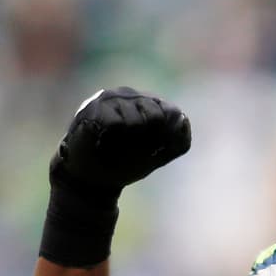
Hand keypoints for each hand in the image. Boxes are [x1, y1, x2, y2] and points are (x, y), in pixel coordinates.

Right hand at [51, 87, 190, 197]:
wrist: (92, 179)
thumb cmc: (126, 164)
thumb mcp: (158, 154)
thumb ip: (177, 139)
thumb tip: (182, 119)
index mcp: (149, 103)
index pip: (173, 113)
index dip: (167, 137)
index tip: (153, 150)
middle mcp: (131, 96)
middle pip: (157, 116)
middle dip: (148, 141)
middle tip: (131, 149)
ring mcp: (111, 98)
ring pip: (137, 121)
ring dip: (128, 143)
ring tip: (114, 145)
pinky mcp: (94, 107)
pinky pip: (116, 124)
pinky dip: (112, 140)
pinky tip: (102, 141)